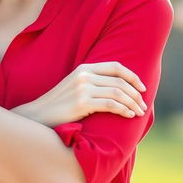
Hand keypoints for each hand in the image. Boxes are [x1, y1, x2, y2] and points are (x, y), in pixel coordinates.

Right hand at [18, 61, 147, 126]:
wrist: (38, 115)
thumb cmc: (59, 105)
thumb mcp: (75, 87)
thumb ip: (92, 83)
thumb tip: (117, 88)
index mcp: (84, 68)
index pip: (116, 67)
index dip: (132, 77)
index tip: (142, 88)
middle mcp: (84, 76)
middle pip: (120, 82)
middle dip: (136, 94)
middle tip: (143, 105)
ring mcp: (83, 89)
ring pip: (118, 93)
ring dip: (132, 103)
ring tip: (139, 112)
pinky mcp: (82, 103)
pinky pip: (111, 105)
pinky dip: (123, 110)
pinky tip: (128, 116)